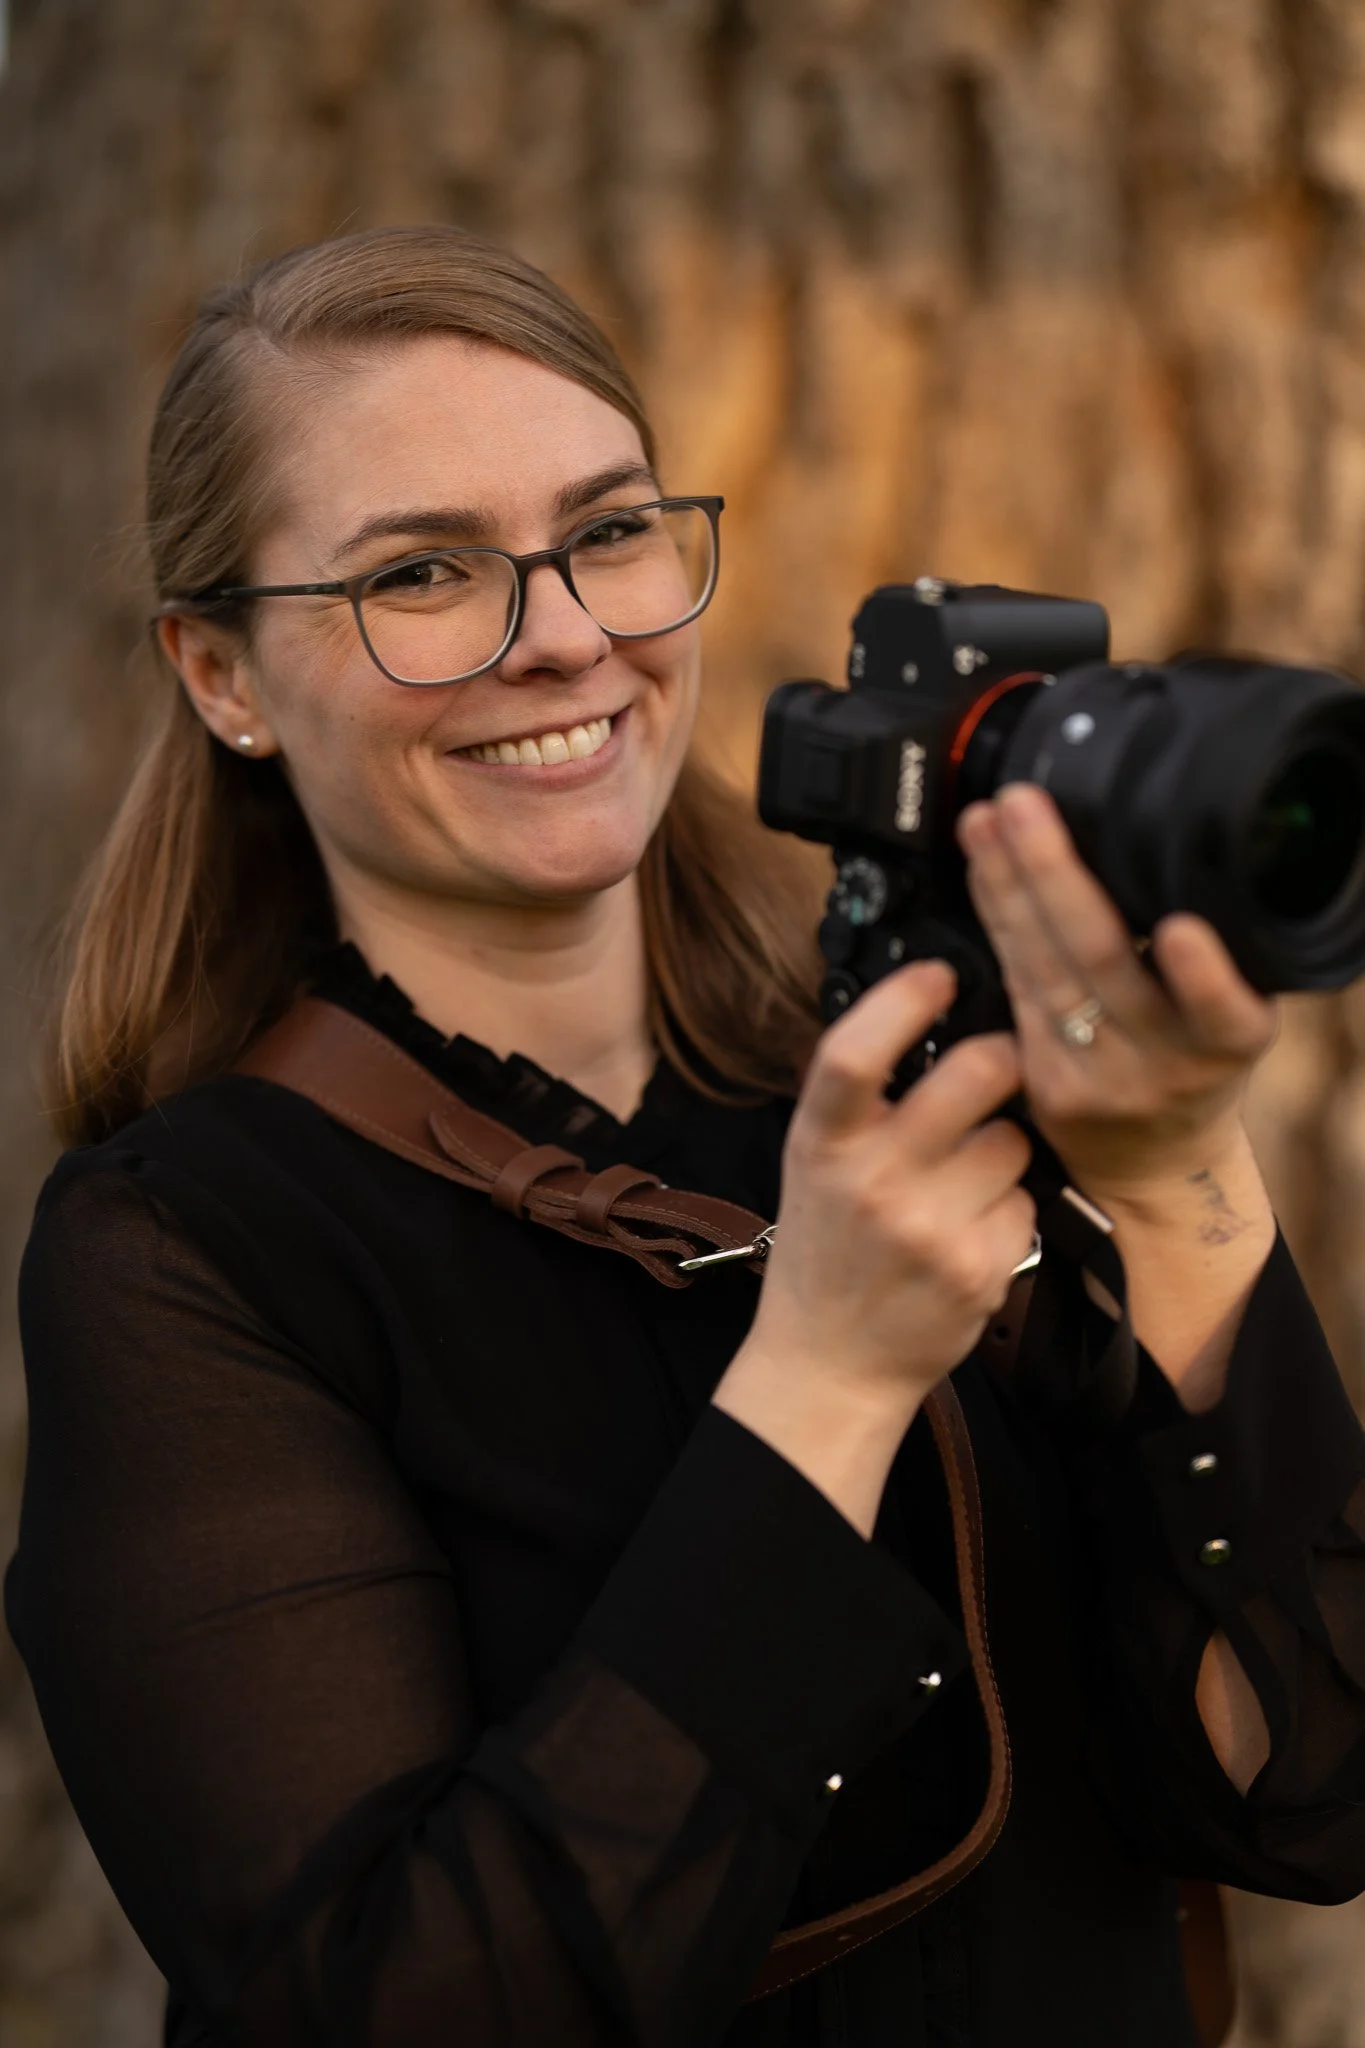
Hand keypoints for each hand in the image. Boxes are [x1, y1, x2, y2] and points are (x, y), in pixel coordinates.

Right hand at [729, 958, 1035, 1420]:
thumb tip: (924, 1012)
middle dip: (1002, 1058)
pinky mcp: (980, 1270)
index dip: (903, 1000)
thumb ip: (859, 1100)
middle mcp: (872, 1181)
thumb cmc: (827, 1249)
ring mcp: (929, 1229)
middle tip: (999, 1065)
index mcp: (821, 1143)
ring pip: (1013, 1140)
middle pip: (974, 1074)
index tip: (939, 975)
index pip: (853, 1054)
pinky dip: (1010, 1210)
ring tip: (966, 1178)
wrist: (829, 1363)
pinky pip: (1026, 1203)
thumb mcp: (814, 1163)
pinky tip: (973, 1232)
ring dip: (1005, 1146)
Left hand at [956, 783, 1277, 1199]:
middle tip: (1024, 807)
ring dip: (1008, 886)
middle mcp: (1162, 1065)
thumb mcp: (1228, 1021)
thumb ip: (1207, 968)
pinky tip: (980, 874)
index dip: (1204, 978)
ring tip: (985, 822)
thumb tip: (1152, 856)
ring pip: (1044, 971)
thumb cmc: (1196, 1068)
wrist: (1155, 1168)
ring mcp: (1095, 1078)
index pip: (1221, 1013)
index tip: (1184, 931)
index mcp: (1228, 1043)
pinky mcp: (1043, 1083)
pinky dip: (997, 920)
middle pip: (1104, 965)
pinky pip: (1015, 987)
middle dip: (1057, 877)